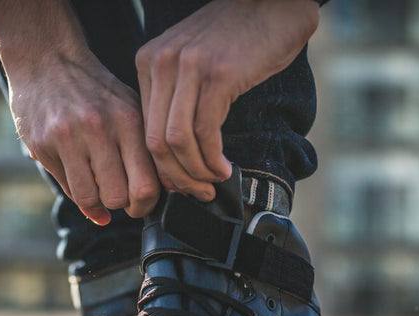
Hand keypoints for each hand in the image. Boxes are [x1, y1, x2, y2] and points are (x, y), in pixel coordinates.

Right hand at [9, 52, 160, 224]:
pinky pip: (67, 187)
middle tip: (118, 195)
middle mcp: (99, 128)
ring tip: (99, 184)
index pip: (146, 185)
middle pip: (118, 197)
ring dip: (97, 200)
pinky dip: (77, 190)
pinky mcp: (42, 144)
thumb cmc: (95, 91)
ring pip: (91, 197)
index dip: (145, 204)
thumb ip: (139, 154)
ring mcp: (67, 137)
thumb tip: (140, 205)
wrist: (47, 59)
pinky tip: (79, 173)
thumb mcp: (126, 110)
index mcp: (128, 119)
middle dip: (121, 204)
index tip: (140, 203)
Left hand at [135, 0, 318, 201]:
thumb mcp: (195, 62)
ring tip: (213, 183)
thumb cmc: (240, 37)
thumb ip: (180, 98)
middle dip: (177, 178)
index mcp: (149, 62)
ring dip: (196, 173)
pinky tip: (225, 167)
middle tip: (198, 193)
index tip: (182, 183)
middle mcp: (161, 63)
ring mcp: (188, 67)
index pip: (144, 129)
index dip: (162, 166)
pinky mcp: (217, 75)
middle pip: (155, 141)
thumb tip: (178, 154)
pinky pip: (205, 132)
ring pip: (177, 142)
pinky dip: (213, 159)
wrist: (274, 2)